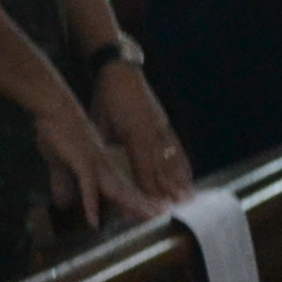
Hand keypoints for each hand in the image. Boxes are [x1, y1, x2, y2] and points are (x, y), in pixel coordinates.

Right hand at [35, 91, 156, 230]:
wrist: (55, 110)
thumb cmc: (59, 134)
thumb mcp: (60, 164)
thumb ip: (63, 183)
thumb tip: (63, 202)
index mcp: (104, 165)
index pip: (124, 187)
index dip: (137, 200)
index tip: (150, 213)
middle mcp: (105, 165)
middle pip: (128, 190)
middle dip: (144, 205)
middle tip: (162, 217)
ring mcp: (96, 164)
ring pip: (117, 189)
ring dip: (131, 205)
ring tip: (148, 219)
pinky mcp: (82, 162)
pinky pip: (89, 187)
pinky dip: (91, 204)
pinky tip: (94, 221)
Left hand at [92, 62, 191, 201]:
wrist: (121, 72)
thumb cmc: (106, 98)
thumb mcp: (98, 123)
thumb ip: (100, 148)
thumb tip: (92, 172)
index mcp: (134, 134)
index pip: (143, 168)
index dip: (149, 190)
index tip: (155, 207)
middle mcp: (152, 134)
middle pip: (162, 168)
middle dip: (170, 190)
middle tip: (179, 209)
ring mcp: (163, 129)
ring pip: (173, 159)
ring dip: (181, 181)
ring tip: (188, 199)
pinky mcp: (167, 125)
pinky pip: (177, 149)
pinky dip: (183, 165)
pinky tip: (189, 177)